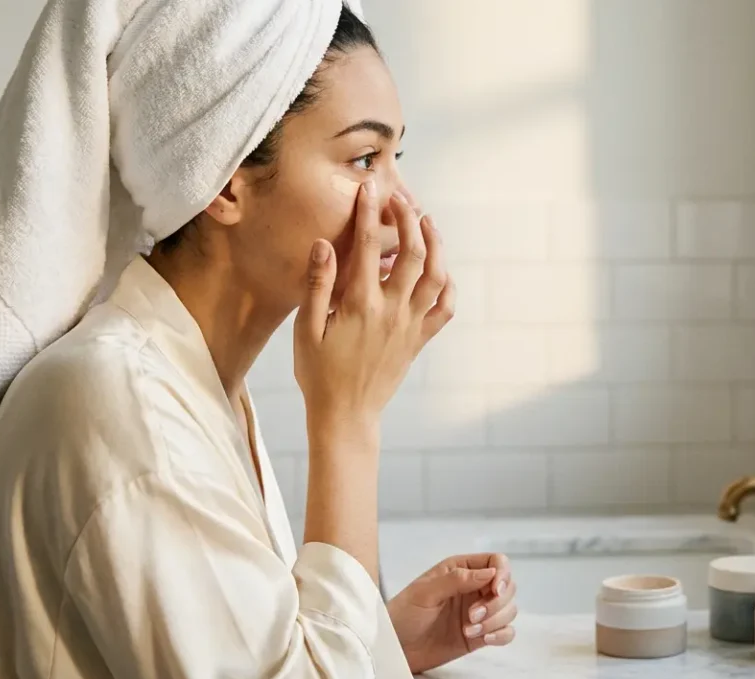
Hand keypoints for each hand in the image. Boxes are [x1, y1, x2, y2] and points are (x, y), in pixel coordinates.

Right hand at [293, 180, 453, 423]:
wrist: (346, 414)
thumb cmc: (319, 372)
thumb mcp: (306, 328)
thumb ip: (317, 284)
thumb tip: (324, 244)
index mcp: (360, 304)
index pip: (370, 246)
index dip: (370, 212)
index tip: (370, 188)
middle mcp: (392, 311)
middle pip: (413, 253)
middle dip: (410, 219)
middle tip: (401, 199)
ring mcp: (411, 325)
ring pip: (437, 276)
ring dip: (436, 244)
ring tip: (427, 222)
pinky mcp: (420, 339)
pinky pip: (445, 308)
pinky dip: (449, 284)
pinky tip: (441, 269)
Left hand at [387, 554, 516, 673]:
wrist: (394, 648)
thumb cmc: (402, 615)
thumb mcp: (424, 592)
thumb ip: (457, 580)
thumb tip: (490, 572)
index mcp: (460, 570)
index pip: (496, 563)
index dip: (502, 574)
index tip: (495, 590)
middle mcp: (473, 589)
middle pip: (507, 586)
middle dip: (496, 602)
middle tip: (473, 615)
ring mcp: (478, 612)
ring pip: (508, 609)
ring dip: (495, 620)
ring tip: (469, 629)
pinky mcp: (479, 634)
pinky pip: (505, 632)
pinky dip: (501, 635)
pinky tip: (484, 639)